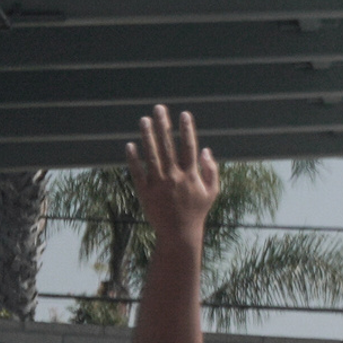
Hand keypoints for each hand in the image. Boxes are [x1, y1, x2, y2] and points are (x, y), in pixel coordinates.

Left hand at [126, 105, 219, 238]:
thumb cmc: (196, 212)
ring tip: (144, 120)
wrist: (179, 234)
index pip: (189, 147)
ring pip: (152, 155)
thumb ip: (211, 171)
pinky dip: (134, 159)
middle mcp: (174, 177)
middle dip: (164, 125)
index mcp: (191, 175)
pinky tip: (130, 145)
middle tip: (159, 108)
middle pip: (168, 146)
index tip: (184, 114)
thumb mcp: (211, 193)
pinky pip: (138, 172)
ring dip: (147, 136)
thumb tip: (206, 150)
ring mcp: (159, 184)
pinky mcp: (145, 191)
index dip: (187, 130)